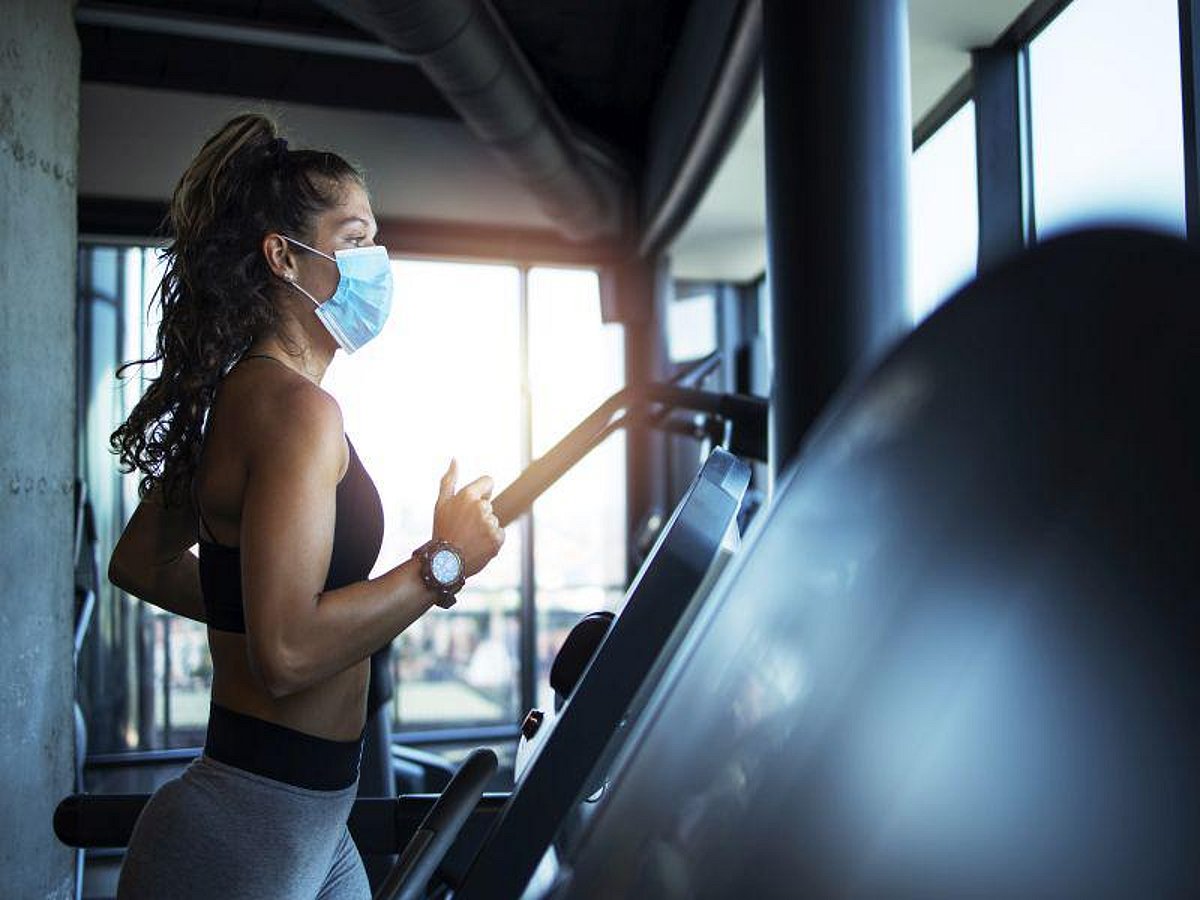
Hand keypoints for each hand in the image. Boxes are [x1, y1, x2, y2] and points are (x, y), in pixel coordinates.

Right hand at [432, 458, 504, 578]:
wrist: (444, 563)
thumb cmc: (442, 531)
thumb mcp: (441, 503)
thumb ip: (449, 480)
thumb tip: (454, 460)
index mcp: (467, 496)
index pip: (488, 481)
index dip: (481, 492)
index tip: (471, 505)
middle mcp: (481, 508)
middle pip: (489, 505)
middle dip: (479, 514)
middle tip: (464, 528)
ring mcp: (490, 524)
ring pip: (493, 520)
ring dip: (484, 528)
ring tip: (469, 539)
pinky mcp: (498, 539)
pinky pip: (499, 534)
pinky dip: (491, 540)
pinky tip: (477, 546)